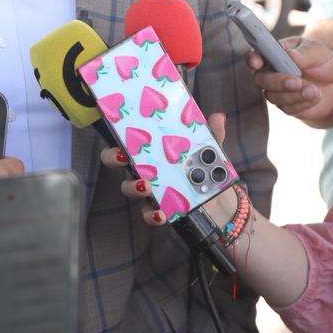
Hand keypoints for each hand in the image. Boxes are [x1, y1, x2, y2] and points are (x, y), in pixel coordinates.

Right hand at [101, 112, 237, 226]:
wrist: (218, 201)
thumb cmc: (203, 169)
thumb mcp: (208, 151)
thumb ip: (211, 135)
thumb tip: (219, 116)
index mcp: (151, 150)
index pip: (127, 140)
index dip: (118, 132)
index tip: (118, 131)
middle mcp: (144, 169)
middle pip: (118, 163)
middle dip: (114, 158)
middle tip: (123, 157)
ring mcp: (149, 191)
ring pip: (129, 188)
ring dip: (133, 187)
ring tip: (146, 186)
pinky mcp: (158, 211)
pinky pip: (148, 214)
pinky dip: (152, 215)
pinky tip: (160, 214)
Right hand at [247, 37, 332, 123]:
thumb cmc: (322, 61)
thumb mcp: (318, 51)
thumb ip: (303, 52)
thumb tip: (289, 53)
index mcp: (272, 55)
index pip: (254, 56)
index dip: (252, 59)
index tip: (257, 63)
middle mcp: (269, 73)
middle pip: (260, 79)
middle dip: (278, 81)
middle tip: (297, 82)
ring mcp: (276, 91)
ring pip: (273, 96)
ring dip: (294, 94)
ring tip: (314, 90)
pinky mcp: (286, 106)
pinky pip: (288, 108)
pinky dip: (303, 102)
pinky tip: (315, 96)